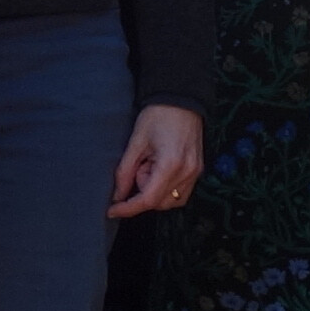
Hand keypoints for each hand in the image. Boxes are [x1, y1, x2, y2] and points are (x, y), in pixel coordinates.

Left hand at [109, 104, 204, 218]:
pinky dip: (165, 189)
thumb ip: (125, 171)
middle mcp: (187, 173)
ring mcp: (195, 173)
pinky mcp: (197, 170)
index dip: (128, 208)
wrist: (181, 100)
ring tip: (150, 165)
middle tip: (140, 165)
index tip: (112, 211)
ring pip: (170, 201)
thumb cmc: (158, 115)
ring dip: (154, 191)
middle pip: (158, 202)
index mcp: (171, 165)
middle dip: (143, 191)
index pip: (147, 199)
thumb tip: (118, 196)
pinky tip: (159, 170)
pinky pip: (180, 193)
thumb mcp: (136, 141)